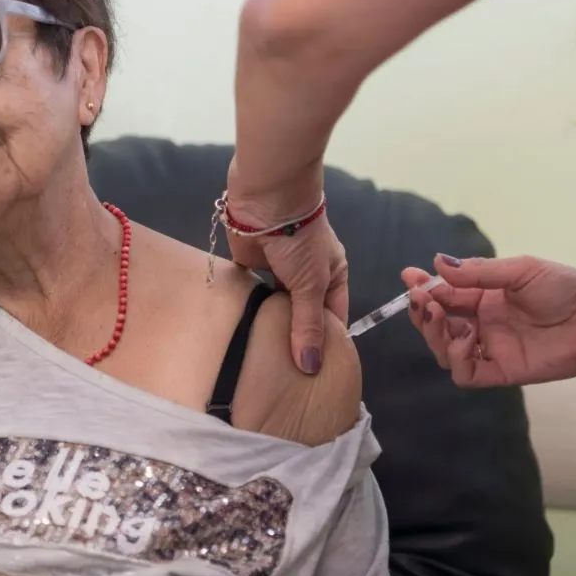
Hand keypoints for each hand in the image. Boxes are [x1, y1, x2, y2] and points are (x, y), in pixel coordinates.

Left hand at [225, 161, 348, 375]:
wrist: (267, 199)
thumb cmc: (300, 240)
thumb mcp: (311, 285)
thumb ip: (308, 325)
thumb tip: (312, 367)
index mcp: (331, 275)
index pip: (333, 316)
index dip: (327, 343)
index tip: (317, 376)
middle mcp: (306, 275)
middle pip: (303, 313)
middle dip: (296, 338)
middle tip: (287, 377)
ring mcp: (278, 269)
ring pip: (276, 305)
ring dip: (270, 324)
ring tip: (263, 361)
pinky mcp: (251, 263)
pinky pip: (250, 292)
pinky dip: (248, 307)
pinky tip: (241, 332)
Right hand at [402, 254, 575, 387]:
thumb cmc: (566, 289)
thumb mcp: (520, 271)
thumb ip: (479, 271)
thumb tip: (437, 263)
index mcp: (484, 297)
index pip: (445, 294)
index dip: (424, 287)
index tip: (409, 277)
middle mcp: (482, 323)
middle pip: (438, 323)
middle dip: (423, 311)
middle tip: (421, 299)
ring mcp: (490, 348)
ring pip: (445, 349)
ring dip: (434, 333)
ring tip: (439, 316)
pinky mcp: (501, 371)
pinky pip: (466, 374)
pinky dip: (456, 359)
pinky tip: (463, 340)